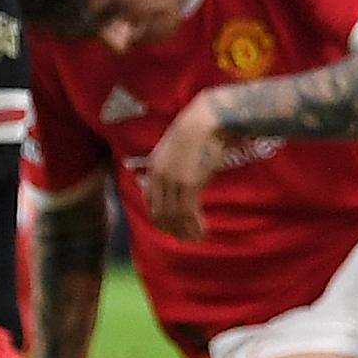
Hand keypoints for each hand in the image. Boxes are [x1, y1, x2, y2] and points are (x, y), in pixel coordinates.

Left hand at [141, 91, 233, 239]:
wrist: (207, 120)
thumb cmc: (197, 132)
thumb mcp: (176, 151)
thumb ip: (173, 169)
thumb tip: (180, 188)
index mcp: (154, 170)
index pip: (150, 204)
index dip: (161, 220)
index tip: (175, 227)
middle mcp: (160, 178)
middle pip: (160, 215)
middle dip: (173, 231)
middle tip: (188, 238)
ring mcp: (174, 181)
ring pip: (174, 218)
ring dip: (186, 232)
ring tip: (198, 237)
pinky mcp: (190, 183)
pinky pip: (189, 214)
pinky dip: (195, 226)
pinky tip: (203, 230)